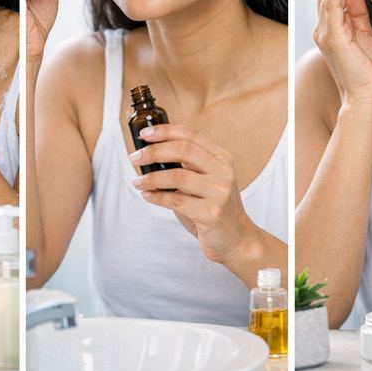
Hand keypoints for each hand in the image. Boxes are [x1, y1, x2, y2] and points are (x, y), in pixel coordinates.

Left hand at [128, 124, 258, 265]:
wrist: (237, 239)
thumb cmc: (213, 207)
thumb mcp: (207, 180)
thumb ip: (187, 166)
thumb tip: (150, 154)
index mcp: (222, 158)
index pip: (191, 135)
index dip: (165, 131)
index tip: (144, 134)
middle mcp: (223, 172)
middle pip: (183, 150)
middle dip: (154, 152)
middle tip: (135, 157)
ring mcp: (220, 193)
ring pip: (178, 176)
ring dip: (152, 178)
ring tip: (138, 182)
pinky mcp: (212, 214)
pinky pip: (176, 201)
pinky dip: (157, 197)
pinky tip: (148, 195)